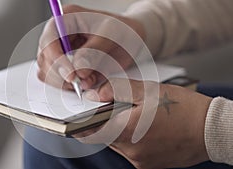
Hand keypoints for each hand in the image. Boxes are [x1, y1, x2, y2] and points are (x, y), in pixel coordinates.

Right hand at [37, 5, 144, 89]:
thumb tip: (78, 69)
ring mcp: (60, 53)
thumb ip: (94, 52)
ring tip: (86, 81)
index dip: (56, 59)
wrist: (130, 39)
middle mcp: (59, 36)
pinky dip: (69, 87)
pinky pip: (58, 81)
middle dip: (61, 74)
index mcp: (66, 20)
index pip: (49, 40)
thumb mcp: (112, 35)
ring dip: (63, 82)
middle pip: (45, 59)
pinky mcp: (66, 67)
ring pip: (48, 72)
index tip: (72, 75)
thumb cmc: (122, 30)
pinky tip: (85, 83)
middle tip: (81, 82)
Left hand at [75, 78, 211, 168]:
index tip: (73, 119)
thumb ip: (117, 90)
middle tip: (112, 109)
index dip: (80, 126)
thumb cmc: (183, 107)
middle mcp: (131, 151)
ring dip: (119, 131)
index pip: (91, 132)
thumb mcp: (149, 91)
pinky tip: (145, 128)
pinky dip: (131, 140)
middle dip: (105, 124)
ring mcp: (140, 161)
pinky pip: (131, 152)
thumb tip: (94, 94)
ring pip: (118, 144)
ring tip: (134, 117)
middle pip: (105, 137)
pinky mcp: (149, 165)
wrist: (212, 130)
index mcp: (128, 130)